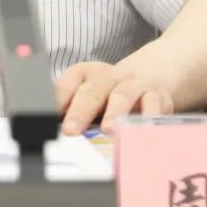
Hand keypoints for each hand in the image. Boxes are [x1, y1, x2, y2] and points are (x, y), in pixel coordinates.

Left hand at [54, 62, 172, 135]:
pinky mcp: (156, 96)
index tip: (49, 116)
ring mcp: (134, 84)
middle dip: (81, 110)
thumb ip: (70, 111)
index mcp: (87, 74)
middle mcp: (110, 76)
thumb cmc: (109, 97)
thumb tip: (50, 130)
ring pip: (123, 95)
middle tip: (71, 130)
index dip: (59, 97)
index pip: (70, 81)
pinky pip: (153, 106)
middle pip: (94, 90)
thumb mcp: (88, 100)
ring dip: (114, 113)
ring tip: (108, 130)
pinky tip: (139, 132)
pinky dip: (147, 119)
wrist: (148, 82)